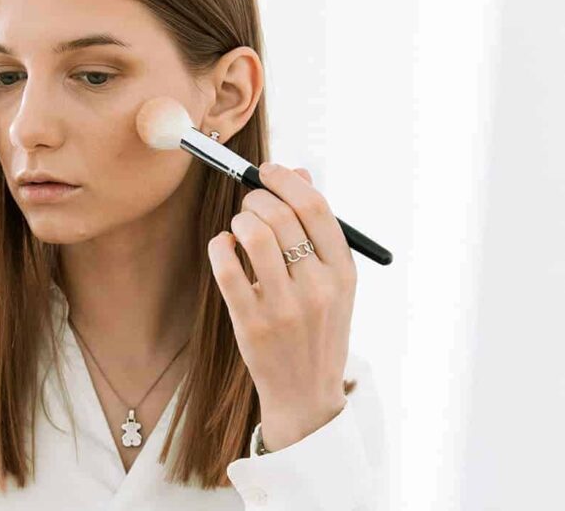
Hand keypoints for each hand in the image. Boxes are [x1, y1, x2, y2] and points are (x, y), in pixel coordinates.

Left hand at [207, 162, 356, 450]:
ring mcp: (285, 307)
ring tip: (239, 226)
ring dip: (239, 219)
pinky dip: (220, 245)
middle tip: (249, 203)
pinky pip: (227, 268)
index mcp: (344, 273)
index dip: (288, 180)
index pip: (316, 208)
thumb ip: (317, 229)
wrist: (306, 394)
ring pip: (254, 236)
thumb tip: (299, 171)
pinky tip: (224, 245)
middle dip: (257, 198)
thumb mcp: (333, 283)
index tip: (269, 170)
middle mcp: (318, 288)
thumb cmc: (317, 328)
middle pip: (282, 216)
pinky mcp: (251, 323)